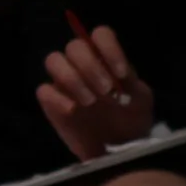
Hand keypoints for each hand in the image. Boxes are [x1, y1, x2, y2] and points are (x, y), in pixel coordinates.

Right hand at [35, 23, 156, 159]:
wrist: (120, 150)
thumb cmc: (132, 120)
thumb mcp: (141, 100)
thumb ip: (132, 83)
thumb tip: (117, 74)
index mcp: (105, 58)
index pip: (100, 35)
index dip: (108, 48)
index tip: (121, 74)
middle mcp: (82, 64)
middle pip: (75, 46)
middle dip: (90, 66)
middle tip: (106, 90)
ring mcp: (64, 82)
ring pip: (53, 60)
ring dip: (72, 78)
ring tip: (90, 101)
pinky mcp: (51, 102)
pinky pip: (44, 90)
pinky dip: (58, 98)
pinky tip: (73, 110)